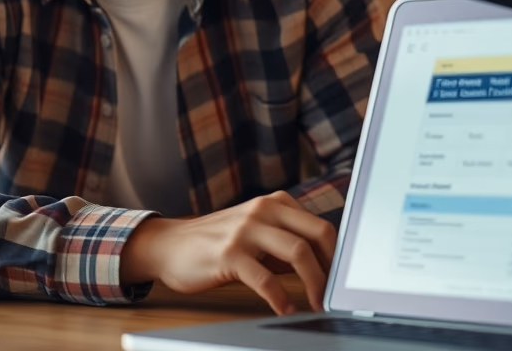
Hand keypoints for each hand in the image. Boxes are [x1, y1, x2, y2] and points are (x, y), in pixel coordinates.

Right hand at [120, 191, 336, 314]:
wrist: (169, 245)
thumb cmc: (217, 243)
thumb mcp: (256, 234)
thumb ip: (286, 243)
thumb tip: (326, 267)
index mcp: (275, 203)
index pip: (320, 226)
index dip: (337, 255)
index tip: (342, 280)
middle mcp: (263, 210)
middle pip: (318, 233)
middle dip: (333, 268)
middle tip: (335, 294)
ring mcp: (246, 230)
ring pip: (297, 252)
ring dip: (314, 284)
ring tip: (316, 304)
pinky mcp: (229, 253)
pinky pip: (265, 278)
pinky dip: (281, 298)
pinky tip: (285, 308)